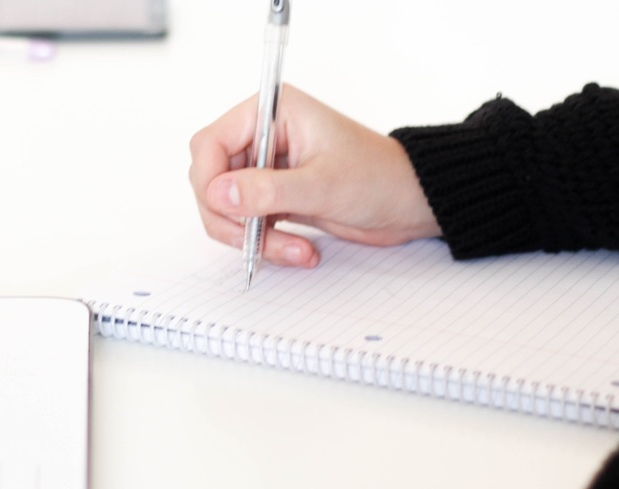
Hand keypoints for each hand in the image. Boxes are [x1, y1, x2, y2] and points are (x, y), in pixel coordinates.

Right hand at [188, 84, 441, 267]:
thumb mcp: (323, 185)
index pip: (210, 143)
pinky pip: (246, 223)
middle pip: (211, 179)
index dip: (209, 179)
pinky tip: (299, 250)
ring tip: (293, 251)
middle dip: (231, 217)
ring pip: (226, 207)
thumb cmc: (379, 178)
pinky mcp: (272, 195)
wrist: (409, 203)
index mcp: (271, 113)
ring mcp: (266, 168)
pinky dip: (264, 243)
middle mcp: (262, 136)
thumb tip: (219, 193)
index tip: (225, 208)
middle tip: (256, 240)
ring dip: (252, 236)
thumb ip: (267, 190)